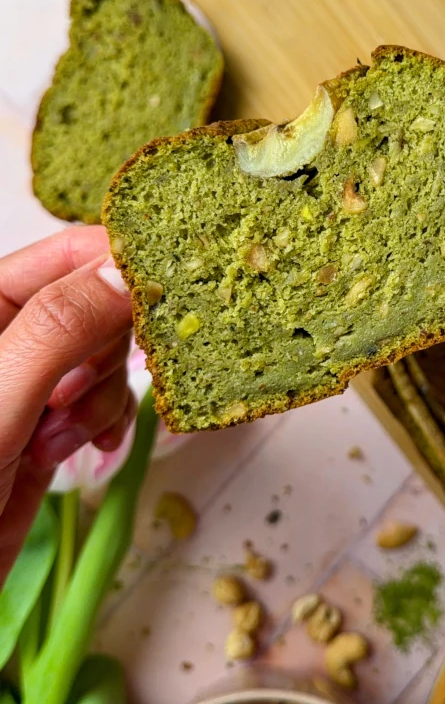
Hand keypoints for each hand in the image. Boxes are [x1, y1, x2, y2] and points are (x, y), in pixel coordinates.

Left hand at [0, 226, 133, 586]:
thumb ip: (59, 329)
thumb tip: (126, 273)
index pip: (70, 254)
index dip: (122, 265)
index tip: (171, 290)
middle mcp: (11, 335)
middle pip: (101, 304)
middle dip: (107, 351)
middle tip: (74, 395)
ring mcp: (31, 382)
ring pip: (109, 357)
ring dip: (103, 398)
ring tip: (59, 439)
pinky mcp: (49, 425)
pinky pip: (106, 403)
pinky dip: (109, 424)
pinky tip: (88, 449)